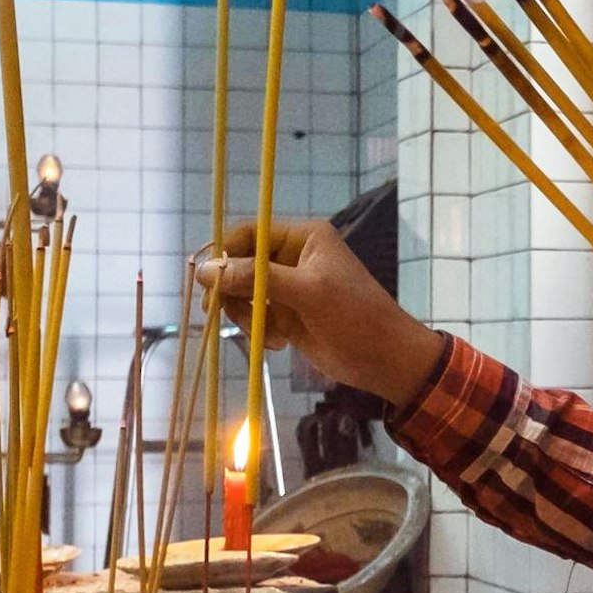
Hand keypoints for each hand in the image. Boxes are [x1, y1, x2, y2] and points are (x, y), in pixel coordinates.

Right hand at [199, 217, 447, 405]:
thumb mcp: (307, 292)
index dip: (225, 253)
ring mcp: (288, 288)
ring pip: (242, 292)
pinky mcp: (286, 315)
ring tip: (262, 332)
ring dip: (243, 313)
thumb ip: (258, 277)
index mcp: (303, 238)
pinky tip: (278, 343)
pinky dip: (257, 329)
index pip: (249, 233)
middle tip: (215, 310)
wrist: (384, 359)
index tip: (208, 279)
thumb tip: (208, 270)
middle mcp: (292, 257)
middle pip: (240, 263)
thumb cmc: (355, 316)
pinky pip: (254, 315)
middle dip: (229, 288)